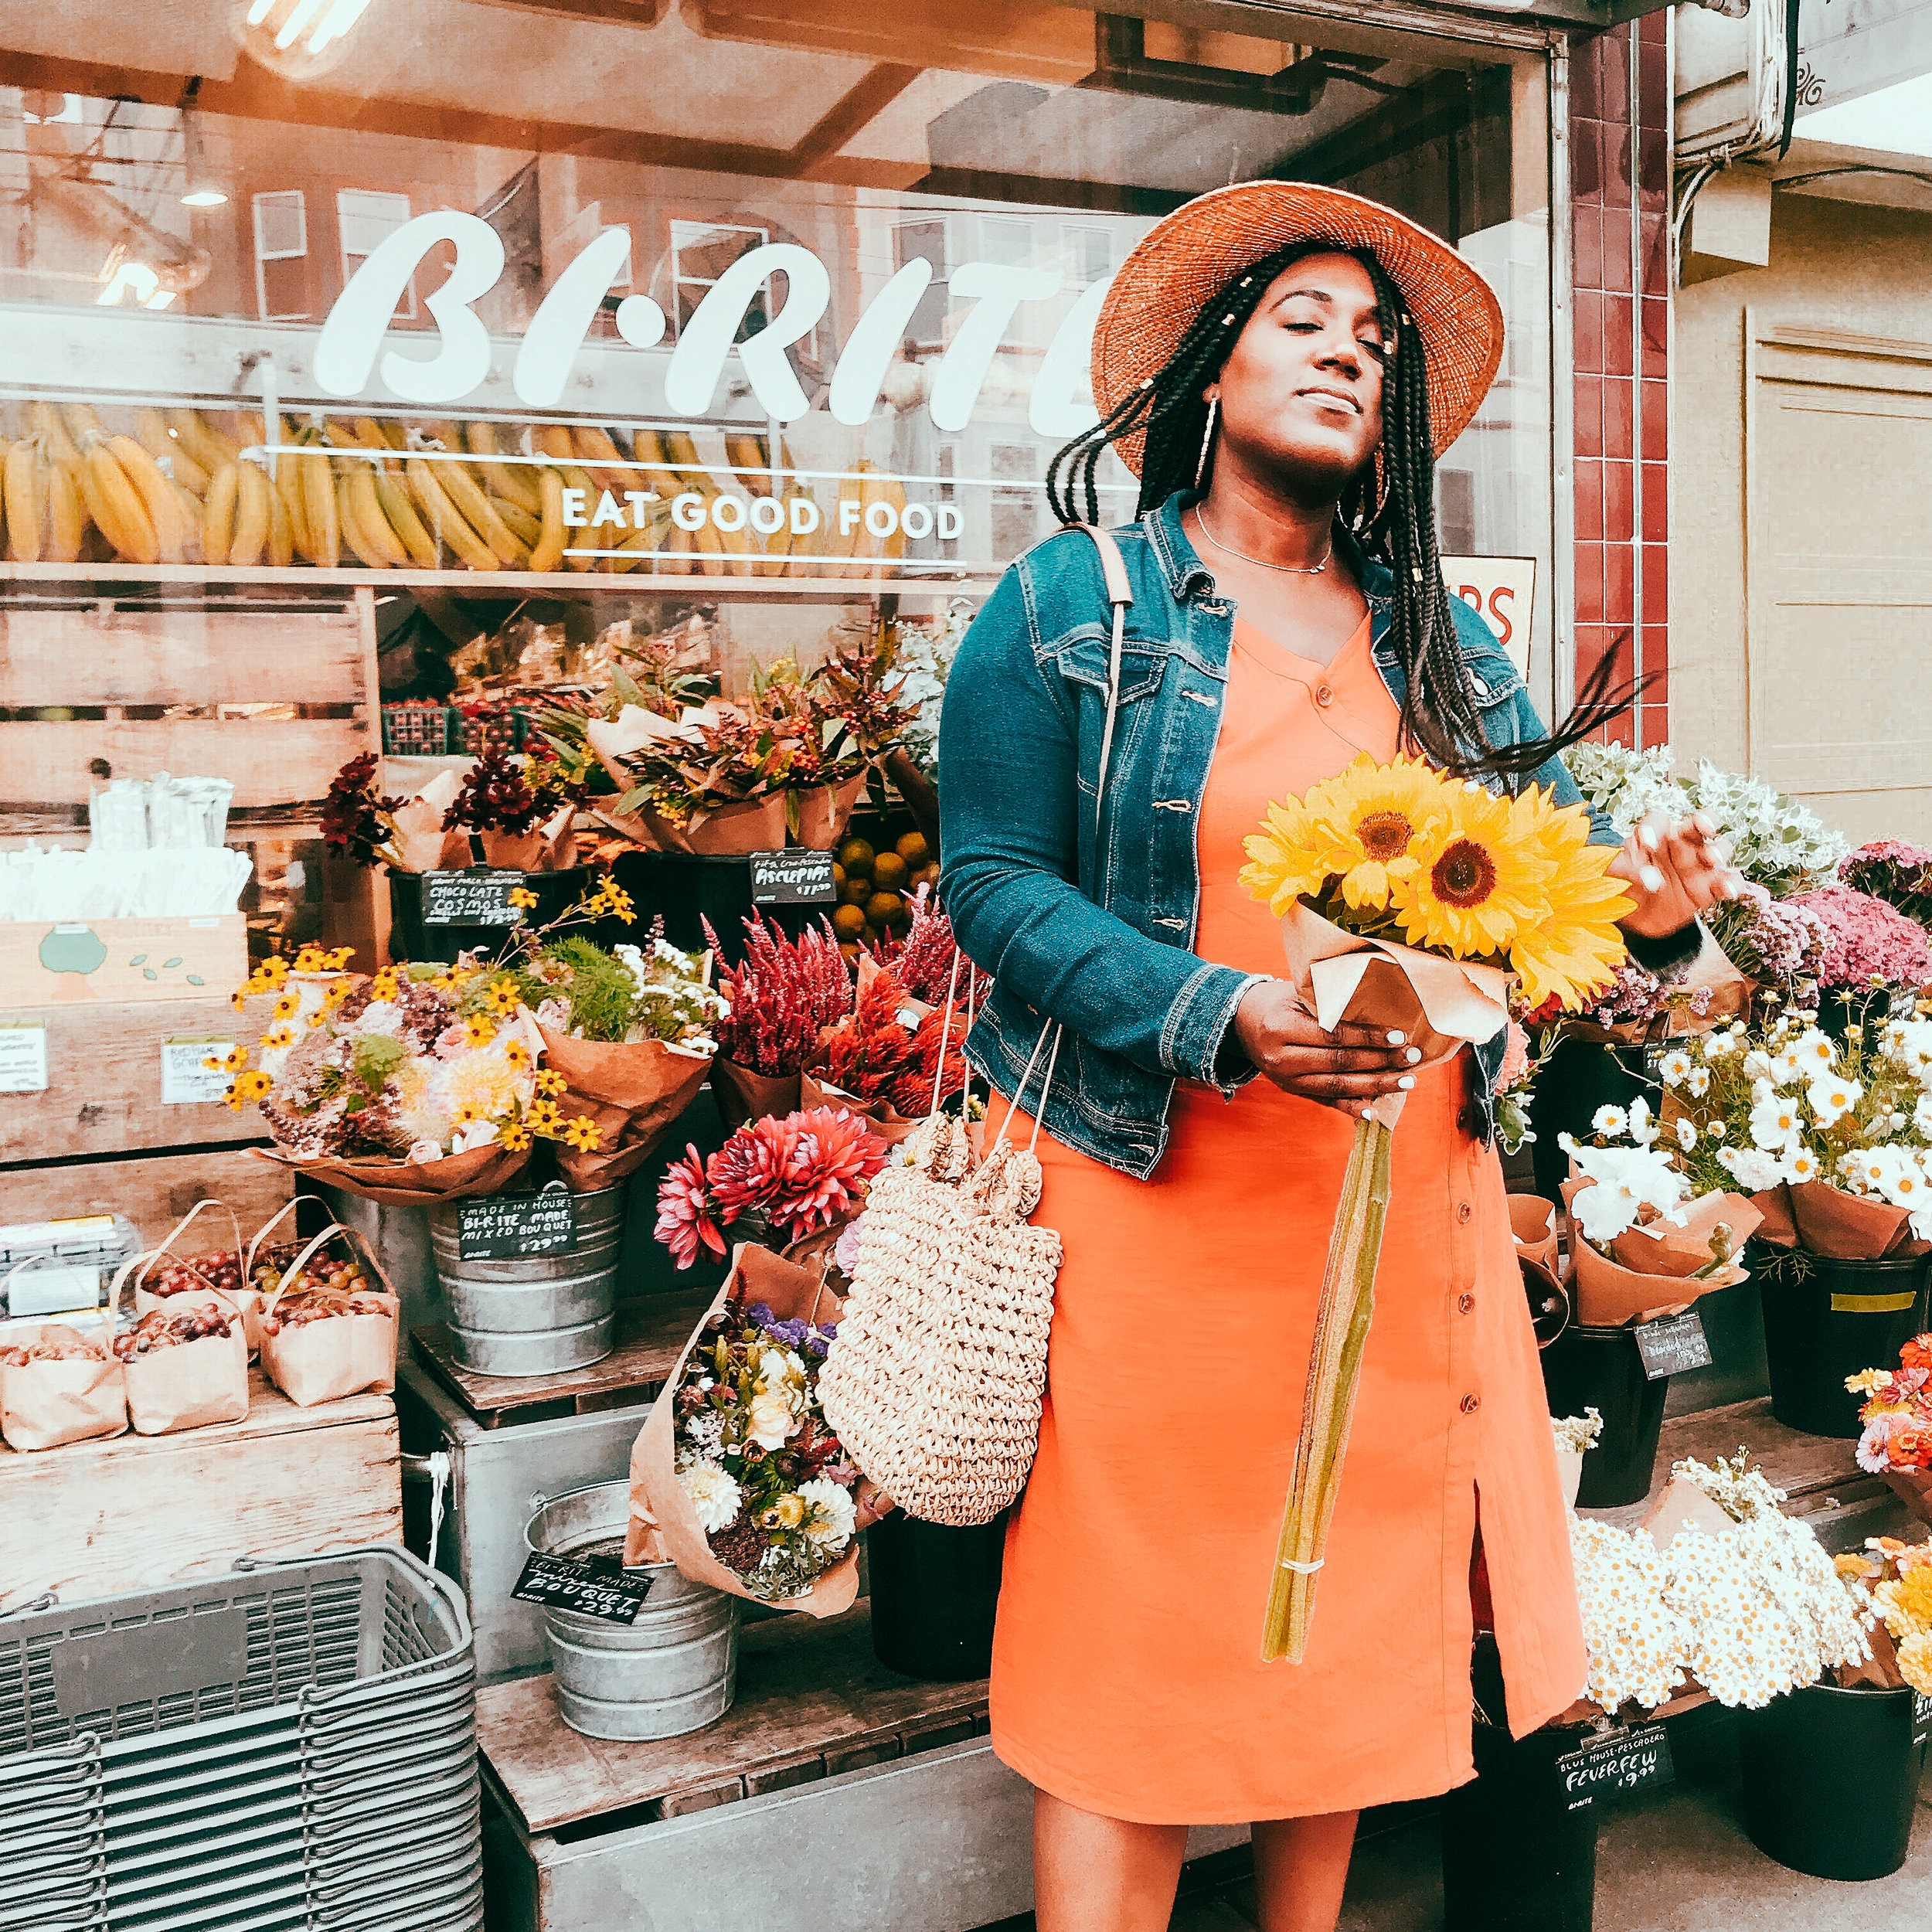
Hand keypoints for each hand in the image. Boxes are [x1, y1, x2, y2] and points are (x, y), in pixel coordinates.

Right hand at [1233, 978, 1449, 1117]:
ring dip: (1376, 1086)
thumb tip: (1379, 1010)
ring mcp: (1286, 1080)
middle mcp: (1282, 1059)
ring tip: (1406, 1081)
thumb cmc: (1277, 1001)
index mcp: (1281, 1029)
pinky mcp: (1292, 1091)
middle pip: (1339, 1064)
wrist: (1242, 1021)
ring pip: (1337, 1087)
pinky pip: (1326, 1102)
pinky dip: (1352, 1108)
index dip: (1368, 1037)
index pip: (1334, 1036)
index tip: (1399, 1035)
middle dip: (1380, 1062)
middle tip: (1412, 1057)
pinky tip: (1376, 1111)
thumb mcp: (1297, 993)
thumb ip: (1330, 1003)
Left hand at [1609, 812, 1746, 938]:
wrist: (1636, 917)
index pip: (1659, 820)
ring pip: (1719, 848)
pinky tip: (1728, 890)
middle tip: (1704, 828)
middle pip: (1699, 824)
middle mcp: (1681, 845)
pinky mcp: (1709, 888)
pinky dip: (1732, 884)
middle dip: (1706, 822)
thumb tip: (1652, 880)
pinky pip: (1727, 881)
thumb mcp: (1616, 874)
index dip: (1654, 827)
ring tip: (1712, 859)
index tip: (1646, 844)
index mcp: (1656, 836)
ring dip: (1719, 850)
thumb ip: (1630, 872)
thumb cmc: (1625, 885)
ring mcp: (1698, 865)